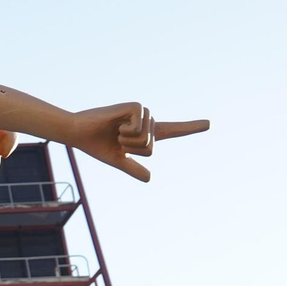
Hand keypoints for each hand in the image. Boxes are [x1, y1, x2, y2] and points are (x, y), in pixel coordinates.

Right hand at [69, 103, 208, 181]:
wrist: (77, 132)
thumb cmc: (95, 145)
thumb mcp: (116, 161)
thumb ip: (133, 168)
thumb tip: (150, 179)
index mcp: (145, 134)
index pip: (173, 131)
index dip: (191, 128)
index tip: (209, 124)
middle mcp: (147, 121)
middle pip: (151, 146)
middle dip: (132, 149)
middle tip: (115, 139)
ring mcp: (142, 113)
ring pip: (147, 138)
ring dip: (127, 140)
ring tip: (114, 131)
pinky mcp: (135, 106)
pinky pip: (141, 126)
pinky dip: (127, 131)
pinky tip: (116, 123)